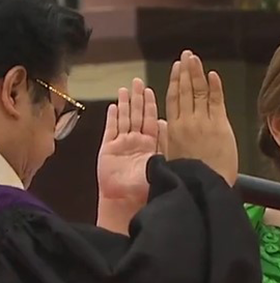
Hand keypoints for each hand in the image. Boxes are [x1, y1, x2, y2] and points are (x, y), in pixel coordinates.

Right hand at [97, 78, 166, 203]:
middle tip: (138, 81)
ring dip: (125, 104)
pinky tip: (113, 105)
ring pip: (124, 119)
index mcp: (151, 147)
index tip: (152, 92)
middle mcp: (137, 143)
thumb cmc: (146, 188)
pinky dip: (112, 117)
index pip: (152, 122)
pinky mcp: (108, 149)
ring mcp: (122, 145)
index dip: (151, 107)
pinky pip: (111, 129)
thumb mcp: (161, 165)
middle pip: (137, 116)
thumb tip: (168, 124)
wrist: (127, 201)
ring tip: (126, 88)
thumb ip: (163, 145)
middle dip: (138, 99)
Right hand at [166, 50, 237, 184]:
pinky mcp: (220, 125)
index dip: (175, 81)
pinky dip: (214, 87)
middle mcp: (187, 121)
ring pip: (198, 91)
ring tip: (196, 59)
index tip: (177, 68)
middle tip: (187, 55)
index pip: (174, 98)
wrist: (204, 184)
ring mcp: (204, 121)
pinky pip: (216, 101)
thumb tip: (162, 125)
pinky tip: (212, 75)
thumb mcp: (171, 155)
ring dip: (197, 73)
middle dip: (186, 71)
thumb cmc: (190, 176)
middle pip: (185, 90)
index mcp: (173, 128)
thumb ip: (168, 137)